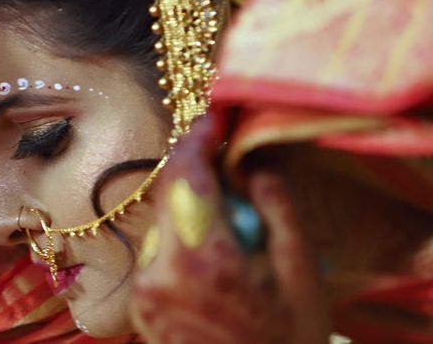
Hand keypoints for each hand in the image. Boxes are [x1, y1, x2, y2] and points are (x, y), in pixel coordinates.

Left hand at [129, 116, 329, 343]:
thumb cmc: (287, 338)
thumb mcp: (299, 273)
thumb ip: (274, 208)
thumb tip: (253, 159)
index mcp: (203, 261)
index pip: (186, 179)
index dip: (195, 141)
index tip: (210, 118)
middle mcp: (160, 274)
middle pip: (170, 199)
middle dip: (197, 178)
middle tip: (231, 175)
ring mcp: (145, 293)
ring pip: (164, 226)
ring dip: (192, 216)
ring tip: (233, 239)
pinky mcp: (141, 307)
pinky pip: (160, 255)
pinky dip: (183, 245)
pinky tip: (215, 265)